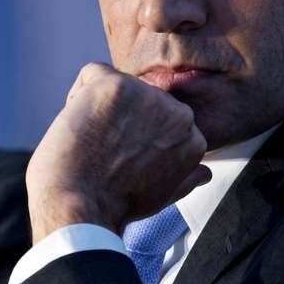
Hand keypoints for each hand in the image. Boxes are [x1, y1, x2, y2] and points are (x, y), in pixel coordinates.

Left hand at [26, 62, 210, 241]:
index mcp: (192, 136)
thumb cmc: (117, 204)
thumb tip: (205, 172)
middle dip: (121, 117)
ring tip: (92, 142)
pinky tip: (78, 126)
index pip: (161, 116)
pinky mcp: (115, 85)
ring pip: (116, 84)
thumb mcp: (164, 193)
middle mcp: (177, 112)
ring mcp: (146, 95)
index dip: (136, 134)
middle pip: (141, 96)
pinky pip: (91, 75)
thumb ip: (186, 175)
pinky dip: (77, 97)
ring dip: (99, 108)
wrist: (81, 208)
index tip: (123, 158)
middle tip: (105, 151)